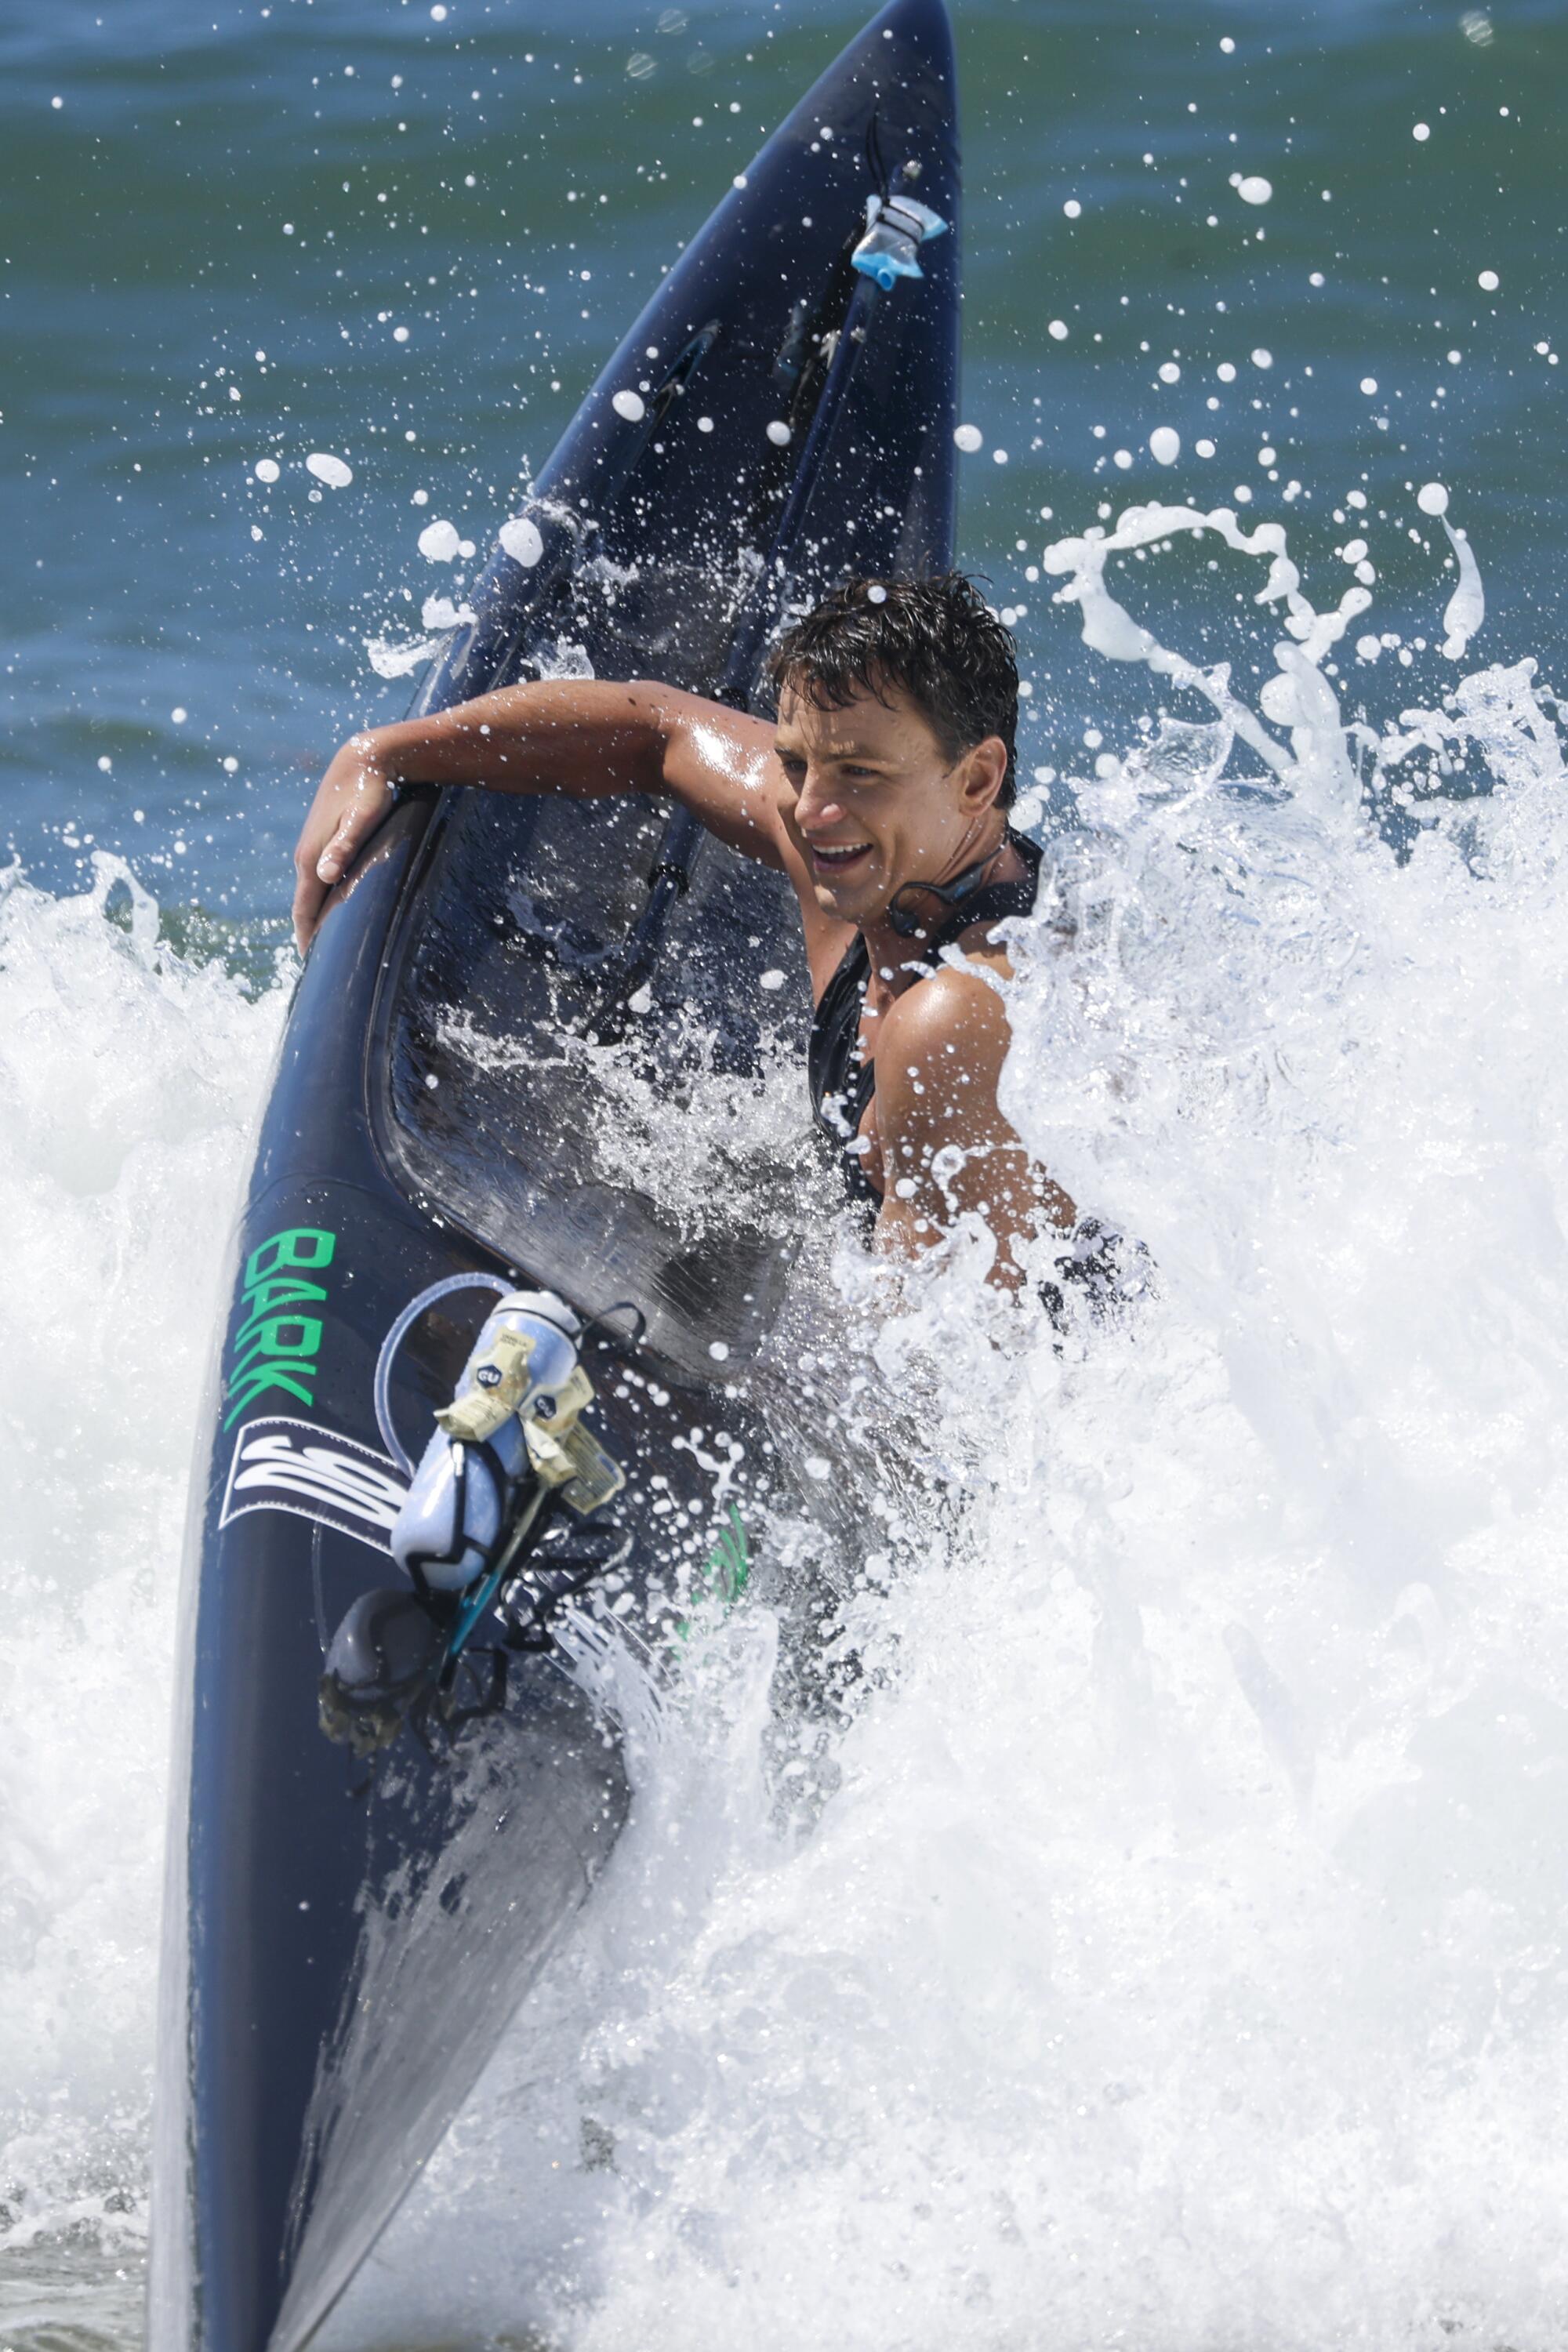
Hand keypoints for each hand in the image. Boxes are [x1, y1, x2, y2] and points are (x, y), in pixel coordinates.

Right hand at [292, 733, 396, 950]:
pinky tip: (333, 904)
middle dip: (309, 932)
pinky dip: (321, 897)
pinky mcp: (322, 840)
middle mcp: (305, 856)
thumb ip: (344, 847)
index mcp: (311, 859)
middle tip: (318, 963)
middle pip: (304, 904)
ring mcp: (311, 847)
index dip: (307, 936)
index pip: (304, 909)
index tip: (310, 963)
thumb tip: (323, 874)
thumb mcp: (361, 820)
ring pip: (310, 891)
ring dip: (314, 915)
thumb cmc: (369, 791)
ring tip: (324, 941)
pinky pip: (317, 878)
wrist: (362, 759)